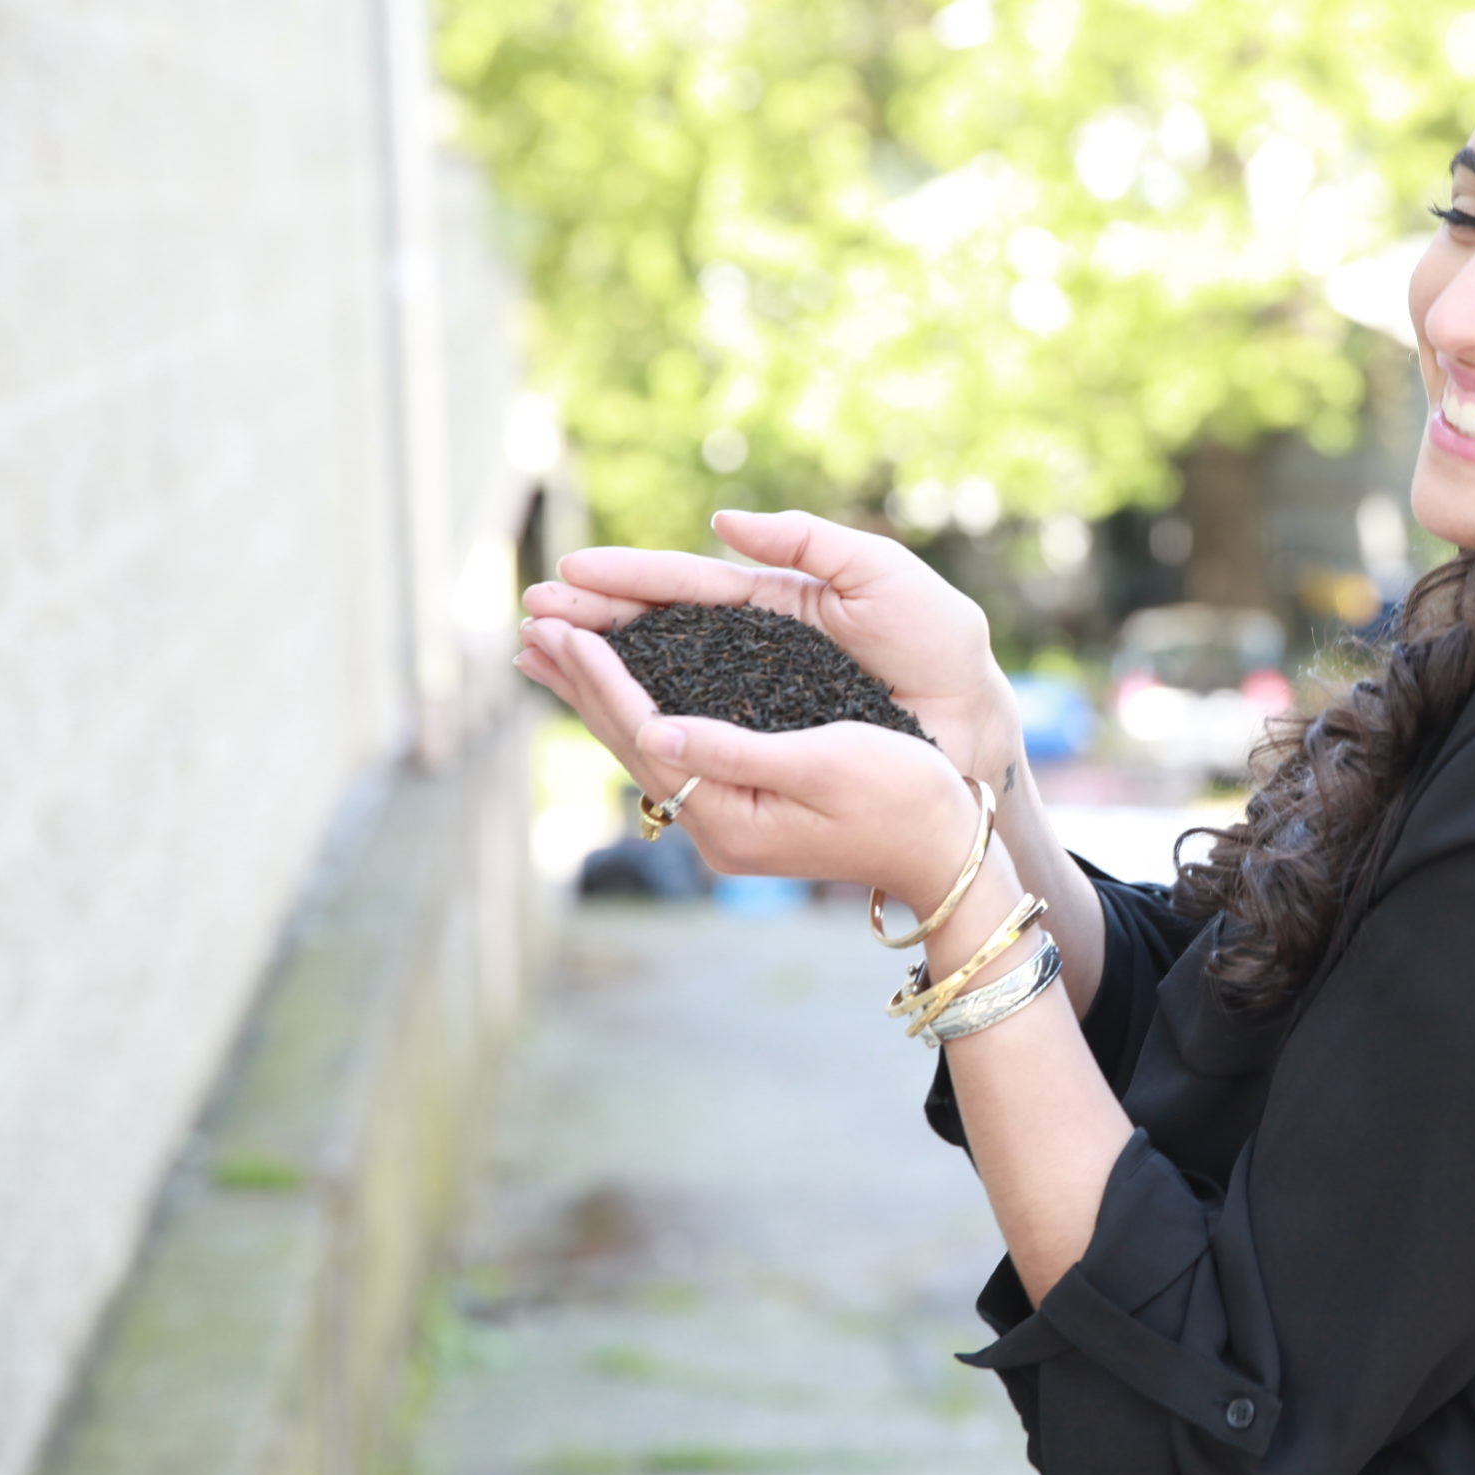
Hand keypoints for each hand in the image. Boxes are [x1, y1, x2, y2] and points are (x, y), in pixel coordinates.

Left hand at [516, 615, 984, 909]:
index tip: (564, 629)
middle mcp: (716, 826)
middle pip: (628, 742)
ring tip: (548, 651)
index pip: (646, 734)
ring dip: (595, 695)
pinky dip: (635, 709)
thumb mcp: (826, 763)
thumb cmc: (905, 795)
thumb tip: (655, 728)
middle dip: (579, 681)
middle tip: (529, 625)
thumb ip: (736, 750)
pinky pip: (671, 749)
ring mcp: (727, 821)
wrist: (946, 849)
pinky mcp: (743, 808)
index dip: (603, 678)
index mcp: (731, 815)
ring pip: (643, 746)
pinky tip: (619, 688)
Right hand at [519, 509, 1022, 784]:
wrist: (975, 720)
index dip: (630, 579)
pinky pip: (693, 727)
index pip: (689, 586)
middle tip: (532, 615)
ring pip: (663, 679)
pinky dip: (640, 718)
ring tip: (538, 656)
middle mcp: (755, 650)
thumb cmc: (939, 642)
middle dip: (595, 620)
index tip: (571, 573)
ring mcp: (756, 697)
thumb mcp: (880, 572)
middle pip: (659, 631)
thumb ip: (806, 542)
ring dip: (600, 668)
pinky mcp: (766, 741)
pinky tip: (593, 710)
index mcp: (777, 602)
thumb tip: (720, 525)